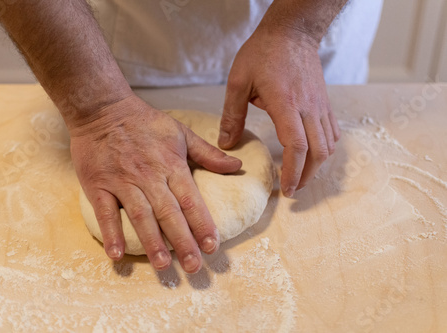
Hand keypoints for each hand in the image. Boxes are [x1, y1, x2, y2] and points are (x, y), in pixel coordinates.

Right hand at [70, 95, 241, 273]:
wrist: (102, 108)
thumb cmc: (144, 122)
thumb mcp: (181, 132)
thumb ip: (208, 153)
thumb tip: (237, 165)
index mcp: (171, 165)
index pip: (190, 199)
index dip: (202, 224)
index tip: (212, 246)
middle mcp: (149, 176)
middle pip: (168, 213)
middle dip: (183, 241)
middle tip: (193, 267)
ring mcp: (122, 181)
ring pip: (140, 215)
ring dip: (151, 241)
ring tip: (162, 265)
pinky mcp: (98, 185)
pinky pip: (105, 212)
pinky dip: (111, 233)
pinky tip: (116, 254)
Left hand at [219, 26, 339, 197]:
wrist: (292, 31)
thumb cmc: (263, 52)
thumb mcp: (238, 81)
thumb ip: (232, 115)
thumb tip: (226, 144)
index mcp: (285, 103)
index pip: (296, 146)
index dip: (292, 171)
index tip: (286, 190)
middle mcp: (308, 108)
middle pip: (317, 152)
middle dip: (306, 177)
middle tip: (292, 190)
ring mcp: (320, 105)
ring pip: (328, 145)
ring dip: (316, 166)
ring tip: (300, 177)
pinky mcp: (325, 103)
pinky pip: (332, 133)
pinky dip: (325, 150)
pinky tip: (312, 155)